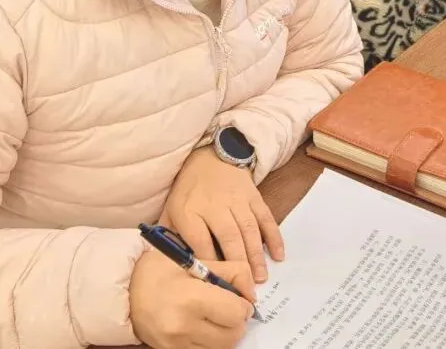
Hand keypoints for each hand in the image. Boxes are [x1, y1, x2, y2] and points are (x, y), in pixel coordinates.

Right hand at [130, 248, 254, 348]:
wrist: (124, 292)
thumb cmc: (160, 270)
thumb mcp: (196, 260)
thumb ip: (232, 272)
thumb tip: (252, 293)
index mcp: (191, 300)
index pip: (237, 313)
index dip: (243, 303)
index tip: (237, 296)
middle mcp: (183, 328)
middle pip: (233, 335)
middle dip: (237, 320)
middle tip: (228, 306)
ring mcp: (176, 346)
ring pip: (222, 348)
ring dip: (225, 333)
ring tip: (214, 316)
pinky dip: (211, 342)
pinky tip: (202, 326)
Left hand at [161, 146, 283, 282]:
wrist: (211, 156)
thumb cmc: (189, 190)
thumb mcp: (171, 209)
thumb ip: (168, 236)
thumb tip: (166, 264)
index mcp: (190, 211)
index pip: (200, 240)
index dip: (209, 263)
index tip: (215, 283)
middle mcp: (215, 206)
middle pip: (228, 237)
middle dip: (238, 264)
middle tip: (245, 288)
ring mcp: (237, 200)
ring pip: (249, 230)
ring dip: (256, 255)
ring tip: (261, 277)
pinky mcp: (254, 196)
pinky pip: (266, 218)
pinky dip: (274, 237)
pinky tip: (278, 255)